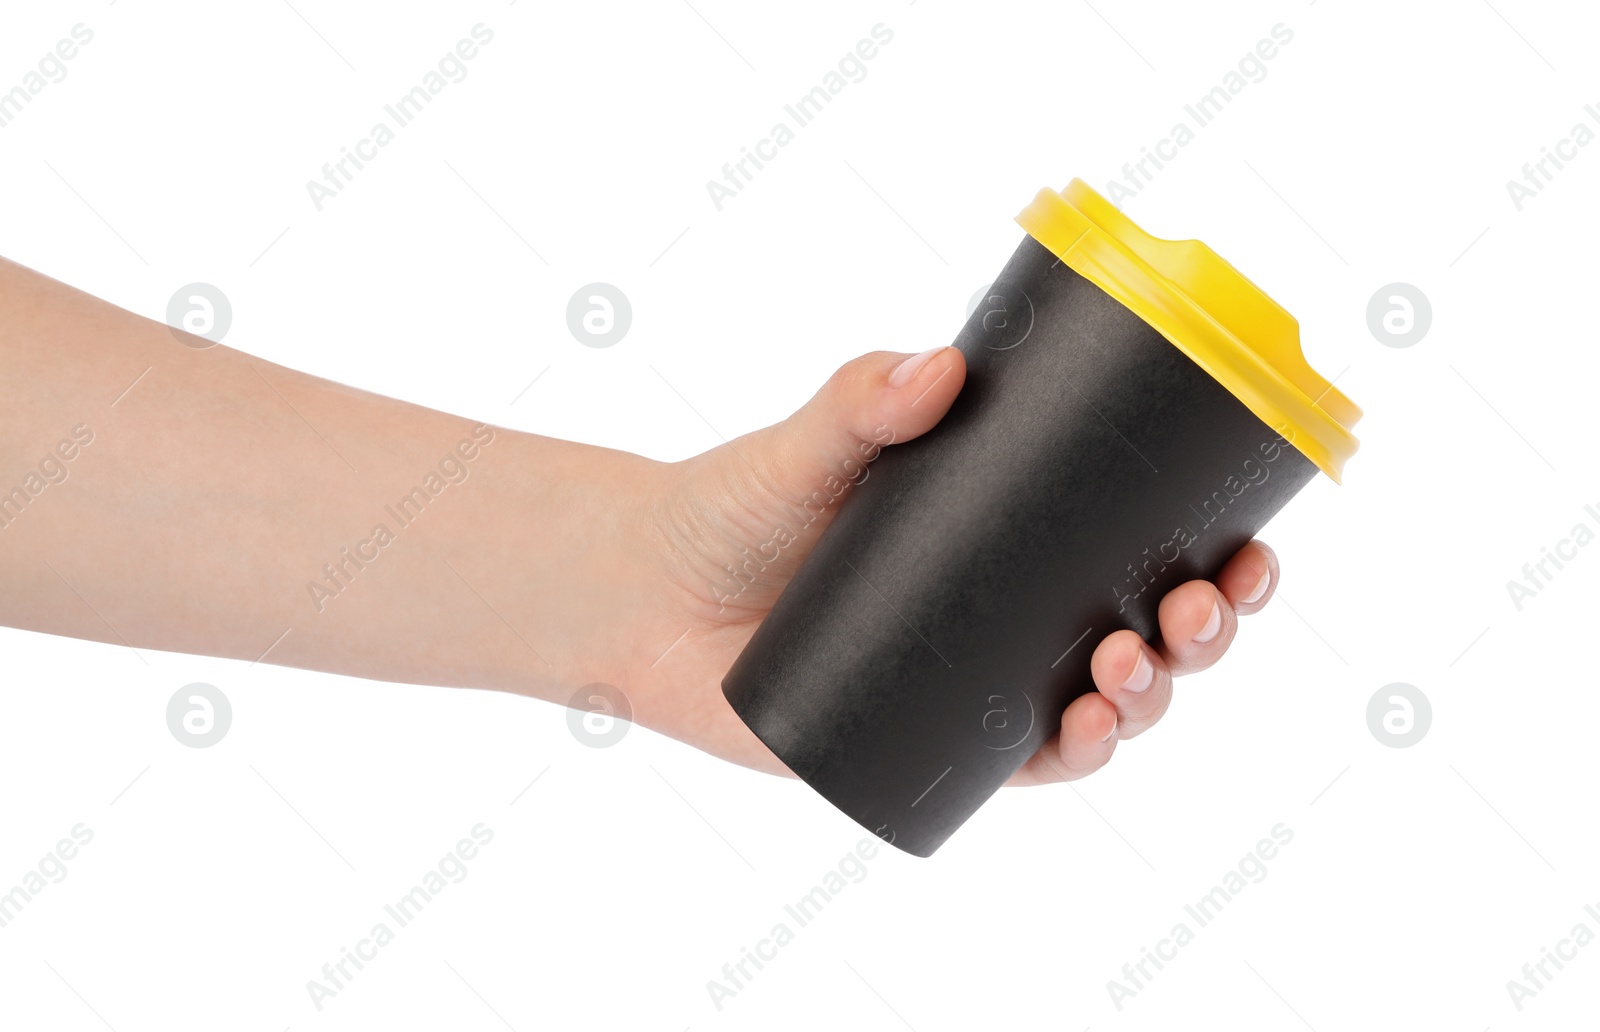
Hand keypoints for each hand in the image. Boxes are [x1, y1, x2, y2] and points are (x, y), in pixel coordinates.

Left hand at [616, 347, 1280, 785]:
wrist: (641, 592)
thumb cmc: (730, 509)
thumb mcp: (806, 446)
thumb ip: (860, 398)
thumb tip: (940, 367)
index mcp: (1009, 539)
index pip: (1138, 548)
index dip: (1217, 558)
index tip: (1254, 547)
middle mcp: (1005, 614)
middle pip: (1147, 636)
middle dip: (1201, 636)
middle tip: (1198, 612)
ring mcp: (969, 682)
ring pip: (1100, 706)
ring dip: (1147, 701)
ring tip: (1129, 670)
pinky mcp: (921, 739)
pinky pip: (1017, 764)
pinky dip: (1067, 757)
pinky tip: (1086, 733)